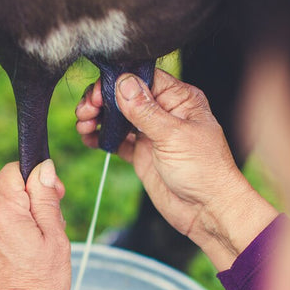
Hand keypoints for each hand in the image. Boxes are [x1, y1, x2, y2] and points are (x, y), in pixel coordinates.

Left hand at [0, 160, 70, 289]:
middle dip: (30, 194)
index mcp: (2, 210)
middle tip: (51, 220)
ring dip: (21, 211)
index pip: (13, 170)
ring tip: (38, 239)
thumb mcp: (54, 235)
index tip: (55, 195)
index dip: (36, 176)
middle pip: (6, 185)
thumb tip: (44, 167)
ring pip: (0, 203)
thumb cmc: (42, 282)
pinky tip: (25, 247)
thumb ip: (46, 197)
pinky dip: (10, 225)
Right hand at [76, 69, 277, 269]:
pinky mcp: (142, 154)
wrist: (206, 211)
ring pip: (118, 118)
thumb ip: (145, 111)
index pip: (143, 78)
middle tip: (86, 111)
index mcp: (179, 100)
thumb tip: (123, 83)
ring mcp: (151, 134)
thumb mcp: (173, 136)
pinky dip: (101, 138)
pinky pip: (116, 141)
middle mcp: (164, 113)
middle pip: (126, 96)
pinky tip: (89, 138)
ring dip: (98, 118)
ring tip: (83, 125)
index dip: (118, 82)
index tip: (98, 93)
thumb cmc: (204, 171)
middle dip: (102, 100)